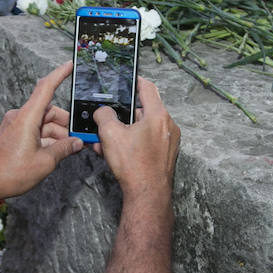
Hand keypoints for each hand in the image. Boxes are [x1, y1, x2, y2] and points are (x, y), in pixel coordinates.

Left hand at [0, 62, 82, 200]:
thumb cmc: (9, 172)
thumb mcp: (44, 162)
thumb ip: (64, 149)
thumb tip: (77, 143)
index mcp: (28, 117)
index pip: (46, 87)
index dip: (60, 74)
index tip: (70, 64)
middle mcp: (21, 117)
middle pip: (50, 111)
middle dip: (66, 124)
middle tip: (80, 138)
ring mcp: (16, 125)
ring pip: (43, 123)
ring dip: (57, 134)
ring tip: (69, 150)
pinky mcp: (13, 134)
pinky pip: (35, 130)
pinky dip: (47, 138)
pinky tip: (56, 152)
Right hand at [93, 77, 178, 198]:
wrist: (147, 195)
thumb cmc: (134, 166)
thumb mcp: (110, 134)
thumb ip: (104, 116)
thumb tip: (103, 112)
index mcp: (158, 116)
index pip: (147, 87)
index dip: (135, 79)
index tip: (128, 78)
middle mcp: (168, 127)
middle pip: (144, 110)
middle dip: (124, 114)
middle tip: (109, 116)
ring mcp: (169, 142)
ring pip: (143, 128)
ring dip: (125, 131)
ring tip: (106, 139)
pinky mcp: (165, 156)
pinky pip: (147, 142)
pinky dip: (132, 143)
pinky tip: (115, 152)